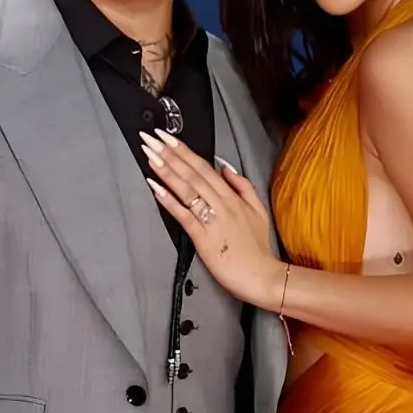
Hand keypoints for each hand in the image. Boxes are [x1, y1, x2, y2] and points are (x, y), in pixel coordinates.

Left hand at [139, 129, 284, 308]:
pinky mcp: (203, 238)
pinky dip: (169, 200)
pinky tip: (155, 187)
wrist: (262, 276)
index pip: (204, 167)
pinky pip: (184, 215)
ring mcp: (212, 219)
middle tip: (151, 138)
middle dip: (169, 153)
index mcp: (232, 196)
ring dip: (166, 170)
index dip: (184, 150)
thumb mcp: (258, 210)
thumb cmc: (257, 248)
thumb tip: (226, 167)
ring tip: (150, 155)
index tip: (167, 136)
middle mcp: (221, 203)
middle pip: (192, 173)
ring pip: (186, 189)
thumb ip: (243, 186)